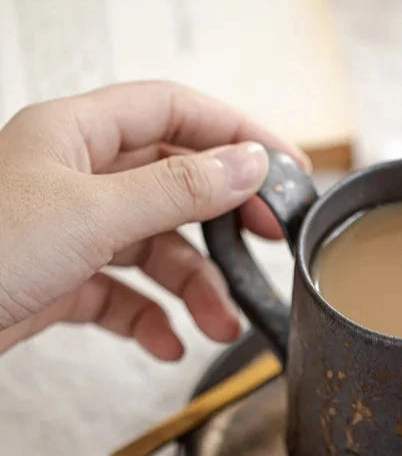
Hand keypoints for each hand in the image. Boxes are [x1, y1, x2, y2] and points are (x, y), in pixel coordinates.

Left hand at [0, 81, 308, 358]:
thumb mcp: (94, 215)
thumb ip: (179, 188)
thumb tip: (248, 164)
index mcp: (76, 135)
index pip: (175, 112)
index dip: (236, 132)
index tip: (284, 166)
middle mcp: (76, 178)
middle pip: (175, 186)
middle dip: (223, 224)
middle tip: (268, 245)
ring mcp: (71, 232)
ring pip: (157, 250)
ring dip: (196, 289)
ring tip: (220, 325)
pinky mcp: (64, 281)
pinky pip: (126, 294)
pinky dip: (152, 319)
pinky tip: (166, 342)